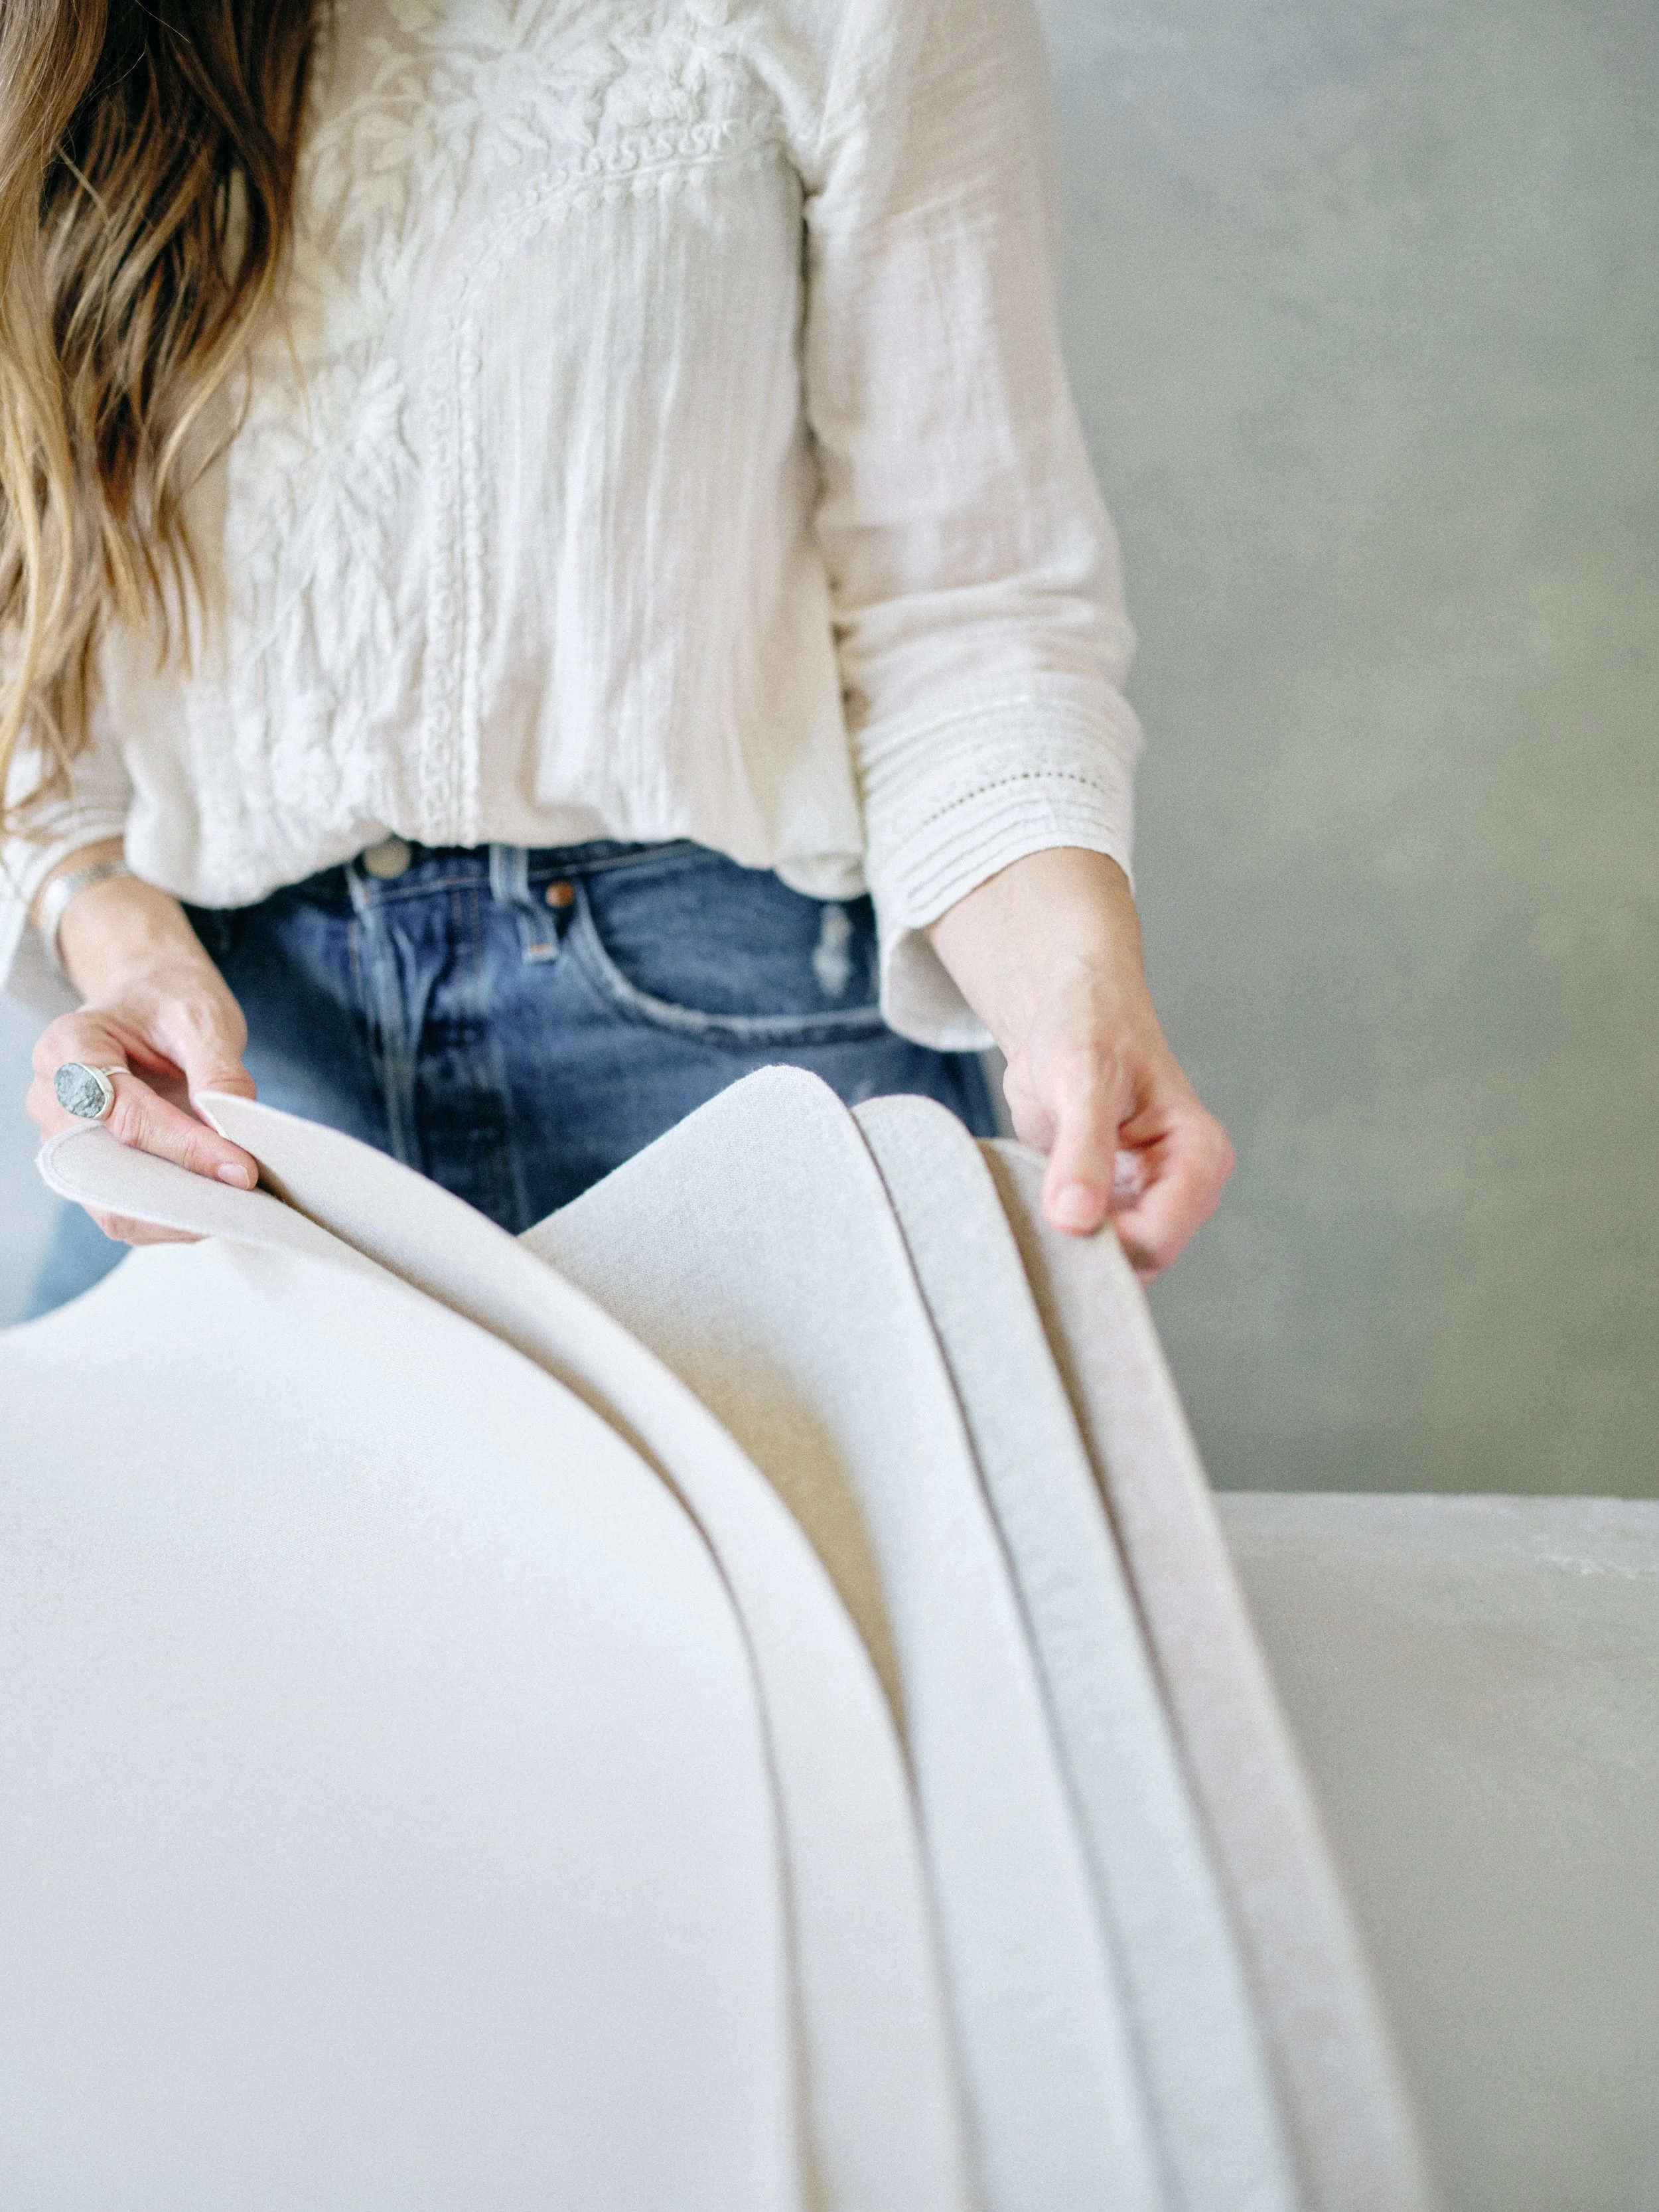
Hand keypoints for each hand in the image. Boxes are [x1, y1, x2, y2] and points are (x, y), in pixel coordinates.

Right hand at [27, 857, 258, 1247]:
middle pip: (107, 1169)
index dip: (185, 1147)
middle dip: (175, 1194)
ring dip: (173, 1215)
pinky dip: (168, 1216)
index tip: (241, 1168)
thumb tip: (236, 1137)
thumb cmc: (170, 1001)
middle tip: (240, 1205)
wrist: (149, 997)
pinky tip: (215, 1208)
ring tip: (233, 1211)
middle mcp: (52, 1097)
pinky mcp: (90, 1163)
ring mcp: (66, 1137)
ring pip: (109, 1202)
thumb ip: (219, 1072)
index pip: (124, 1114)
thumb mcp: (203, 1017)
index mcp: (69, 1047)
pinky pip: (121, 1207)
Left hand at [927, 849, 1231, 1279]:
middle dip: (1087, 1250)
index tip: (1051, 1219)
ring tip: (1029, 1209)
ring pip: (1113, 1262)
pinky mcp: (1111, 1207)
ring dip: (1068, 1249)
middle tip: (1032, 1218)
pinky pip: (1088, 1246)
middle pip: (1139, 1260)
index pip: (1158, 1236)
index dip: (1104, 1241)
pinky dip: (1056, 1240)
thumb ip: (1083, 1149)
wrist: (1065, 1011)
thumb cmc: (1088, 1028)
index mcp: (1198, 1156)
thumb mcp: (1083, 1079)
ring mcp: (1147, 1202)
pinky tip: (1028, 1213)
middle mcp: (1182, 1188)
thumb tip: (1074, 1218)